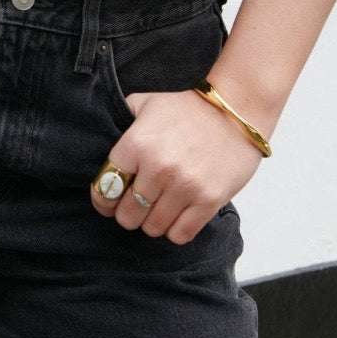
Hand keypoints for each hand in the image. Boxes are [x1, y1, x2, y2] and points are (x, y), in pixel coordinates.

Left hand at [89, 88, 264, 243]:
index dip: (103, 199)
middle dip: (128, 213)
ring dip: (152, 222)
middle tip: (135, 206)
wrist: (235, 109)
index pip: (105, 188)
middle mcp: (158, 168)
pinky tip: (177, 215)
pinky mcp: (208, 201)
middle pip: (128, 214)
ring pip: (153, 228)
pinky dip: (175, 230)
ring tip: (158, 209)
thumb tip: (101, 140)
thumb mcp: (145, 102)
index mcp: (136, 144)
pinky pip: (180, 234)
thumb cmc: (188, 107)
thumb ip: (121, 122)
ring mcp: (184, 186)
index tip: (108, 202)